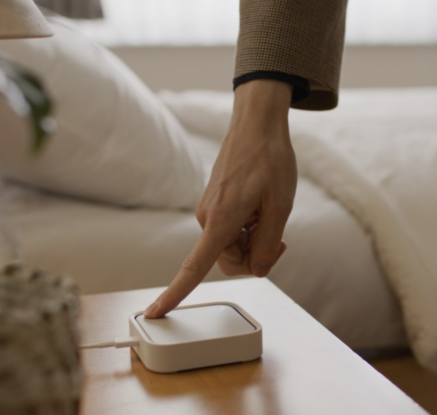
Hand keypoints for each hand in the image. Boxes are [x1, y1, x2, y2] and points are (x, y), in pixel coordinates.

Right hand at [145, 79, 296, 317]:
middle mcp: (208, 219)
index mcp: (221, 221)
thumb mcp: (281, 206)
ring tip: (269, 214)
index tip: (155, 313)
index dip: (175, 294)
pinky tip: (261, 207)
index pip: (193, 267)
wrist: (257, 124)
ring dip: (253, 239)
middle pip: (229, 262)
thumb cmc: (270, 160)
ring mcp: (209, 211)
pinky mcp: (215, 204)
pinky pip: (231, 230)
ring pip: (232, 246)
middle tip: (279, 240)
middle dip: (254, 257)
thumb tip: (258, 270)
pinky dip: (248, 227)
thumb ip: (267, 244)